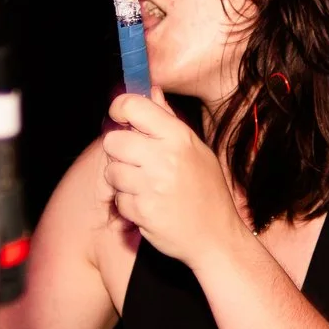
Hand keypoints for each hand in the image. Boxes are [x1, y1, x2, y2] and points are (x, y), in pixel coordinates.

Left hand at [102, 91, 242, 264]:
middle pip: (113, 140)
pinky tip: (148, 204)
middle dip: (118, 151)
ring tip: (144, 186)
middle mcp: (164, 158)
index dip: (119, 109)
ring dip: (122, 180)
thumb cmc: (207, 191)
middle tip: (133, 160)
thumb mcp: (196, 150)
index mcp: (178, 137)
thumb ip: (169, 120)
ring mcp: (152, 186)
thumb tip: (151, 90)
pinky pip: (118, 199)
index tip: (119, 118)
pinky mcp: (142, 211)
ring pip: (111, 171)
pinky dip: (128, 204)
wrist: (217, 237)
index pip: (133, 106)